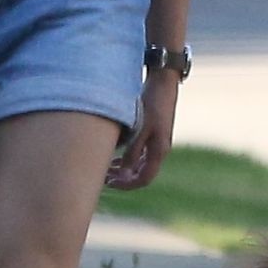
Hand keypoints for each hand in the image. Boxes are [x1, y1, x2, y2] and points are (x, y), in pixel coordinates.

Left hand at [104, 73, 177, 190]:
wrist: (163, 82)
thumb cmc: (152, 102)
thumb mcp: (140, 128)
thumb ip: (132, 151)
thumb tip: (125, 174)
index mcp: (159, 150)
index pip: (144, 179)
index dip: (126, 185)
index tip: (109, 184)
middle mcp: (160, 149)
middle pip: (141, 174)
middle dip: (123, 179)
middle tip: (103, 178)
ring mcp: (158, 142)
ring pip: (140, 165)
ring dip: (124, 170)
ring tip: (106, 170)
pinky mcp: (154, 134)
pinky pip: (141, 154)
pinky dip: (128, 159)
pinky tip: (115, 157)